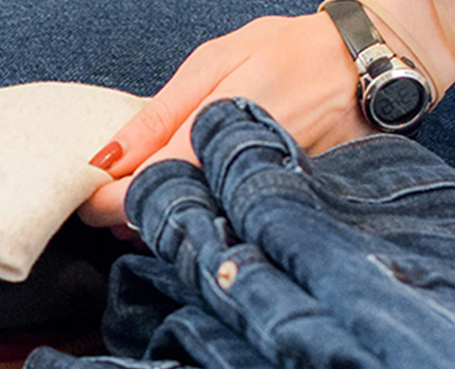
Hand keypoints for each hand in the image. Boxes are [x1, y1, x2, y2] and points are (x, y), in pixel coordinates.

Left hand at [79, 13, 377, 229]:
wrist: (370, 65)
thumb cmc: (288, 52)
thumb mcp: (213, 63)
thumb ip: (157, 115)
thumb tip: (107, 158)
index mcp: (207, 139)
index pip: (136, 194)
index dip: (101, 204)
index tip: (85, 199)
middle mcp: (232, 178)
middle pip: (161, 223)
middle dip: (127, 216)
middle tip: (113, 197)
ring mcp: (255, 199)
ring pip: (193, 229)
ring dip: (163, 219)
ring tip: (151, 192)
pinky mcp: (275, 207)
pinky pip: (226, 224)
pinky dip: (201, 217)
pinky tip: (193, 198)